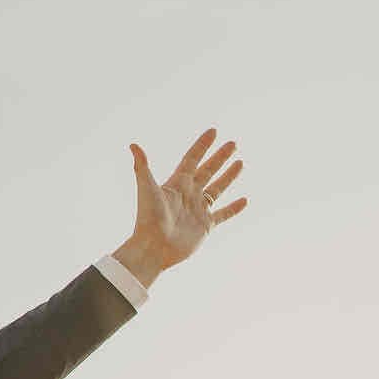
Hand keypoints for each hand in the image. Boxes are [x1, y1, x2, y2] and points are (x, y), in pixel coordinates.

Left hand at [118, 127, 248, 283]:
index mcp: (176, 184)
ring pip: (217, 189)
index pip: (192, 159)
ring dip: (229, 176)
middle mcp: (188, 194)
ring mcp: (198, 209)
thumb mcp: (147, 189)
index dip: (202, 145)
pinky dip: (234, 208)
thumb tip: (133, 145)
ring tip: (240, 163)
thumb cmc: (148, 218)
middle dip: (219, 157)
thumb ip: (142, 167)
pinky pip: (223, 214)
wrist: (153, 247)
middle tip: (233, 143)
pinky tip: (245, 200)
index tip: (213, 131)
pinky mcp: (205, 225)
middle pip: (207, 171)